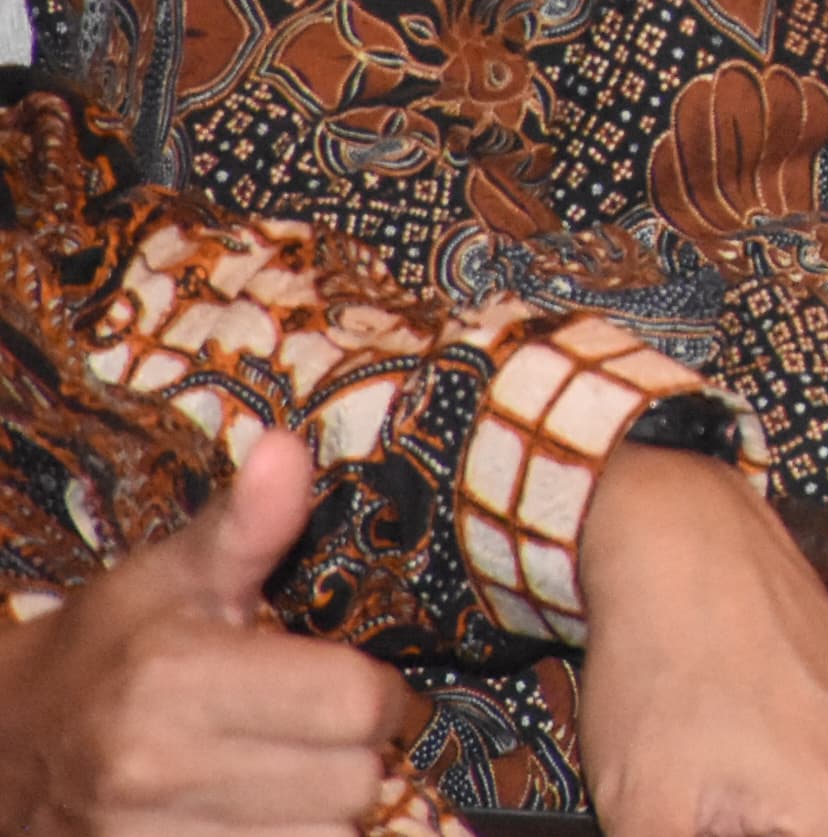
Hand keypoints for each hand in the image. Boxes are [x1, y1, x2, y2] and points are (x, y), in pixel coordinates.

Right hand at [0, 430, 419, 836]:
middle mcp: (157, 771)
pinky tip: (252, 815)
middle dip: (350, 756)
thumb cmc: (104, 653)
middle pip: (353, 783)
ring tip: (277, 776)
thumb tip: (288, 446)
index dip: (372, 691)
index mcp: (174, 679)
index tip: (342, 681)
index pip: (358, 702)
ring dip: (321, 814)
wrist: (4, 752)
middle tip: (308, 733)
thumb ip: (243, 525)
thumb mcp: (166, 578)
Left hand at [570, 447, 827, 836]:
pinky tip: (721, 765)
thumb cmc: (661, 671)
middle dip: (740, 834)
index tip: (689, 817)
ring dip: (760, 826)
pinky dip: (780, 800)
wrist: (686, 543)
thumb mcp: (644, 816)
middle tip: (686, 803)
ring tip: (699, 786)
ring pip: (823, 832)